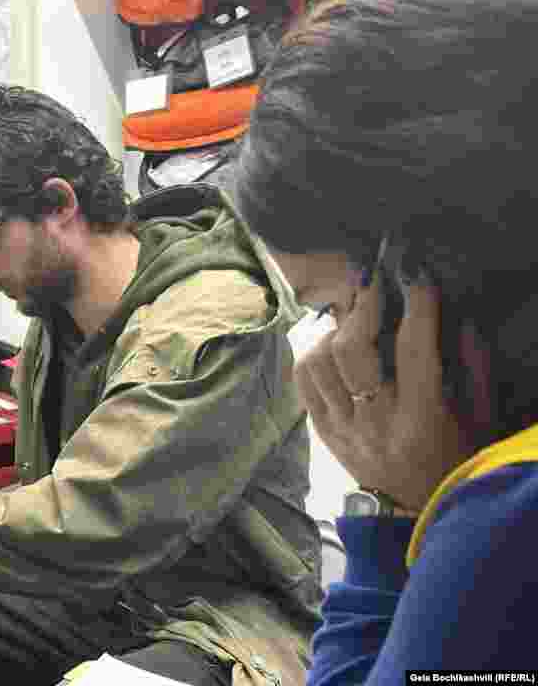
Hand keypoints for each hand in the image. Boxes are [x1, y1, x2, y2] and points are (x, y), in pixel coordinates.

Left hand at [294, 272, 475, 511]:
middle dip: (363, 307)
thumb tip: (461, 319)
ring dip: (335, 329)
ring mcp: (343, 429)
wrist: (415, 508)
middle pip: (351, 350)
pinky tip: (332, 342)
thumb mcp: (479, 417)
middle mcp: (376, 423)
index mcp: (422, 420)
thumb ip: (474, 368)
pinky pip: (304, 381)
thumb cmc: (455, 457)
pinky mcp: (323, 432)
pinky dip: (314, 353)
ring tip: (354, 316)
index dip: (416, 308)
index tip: (417, 275)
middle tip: (374, 282)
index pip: (413, 351)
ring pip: (319, 361)